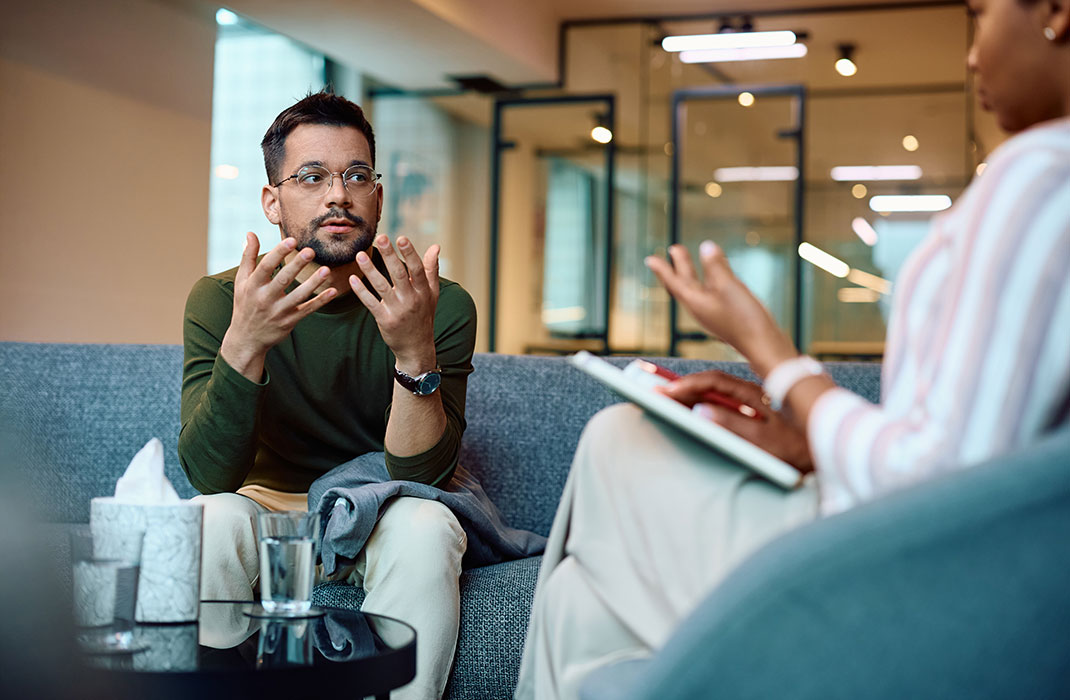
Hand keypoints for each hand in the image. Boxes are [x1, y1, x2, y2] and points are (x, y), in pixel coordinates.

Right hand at [220, 233, 336, 379]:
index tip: (292, 240)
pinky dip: (320, 301)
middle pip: (283, 280)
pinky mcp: (289, 322)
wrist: (246, 338)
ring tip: (326, 270)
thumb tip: (251, 233)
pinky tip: (333, 291)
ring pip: (298, 296)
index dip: (278, 253)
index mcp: (252, 286)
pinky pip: (307, 310)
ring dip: (313, 283)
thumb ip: (248, 257)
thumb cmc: (245, 304)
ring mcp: (278, 312)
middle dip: (296, 265)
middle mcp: (265, 299)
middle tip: (310, 251)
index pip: (265, 266)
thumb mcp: (241, 281)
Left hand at [350, 235, 439, 370]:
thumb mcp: (432, 294)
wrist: (416, 347)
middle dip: (389, 256)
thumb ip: (431, 269)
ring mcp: (398, 311)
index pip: (417, 270)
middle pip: (399, 275)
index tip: (401, 238)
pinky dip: (362, 291)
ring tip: (360, 255)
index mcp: (423, 292)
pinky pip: (371, 303)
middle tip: (380, 238)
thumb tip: (435, 246)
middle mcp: (411, 300)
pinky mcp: (385, 320)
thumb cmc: (424, 316)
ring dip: (370, 271)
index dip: (410, 254)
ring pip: (382, 287)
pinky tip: (353, 279)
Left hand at [645, 242, 796, 375]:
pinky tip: (716, 278)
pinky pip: (712, 294)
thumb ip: (716, 266)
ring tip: (690, 259)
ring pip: (698, 288)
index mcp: (695, 302)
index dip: (663, 269)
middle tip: (673, 249)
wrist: (764, 347)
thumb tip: (706, 246)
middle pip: (685, 284)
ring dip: (693, 272)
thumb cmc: (744, 319)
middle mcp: (701, 309)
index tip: (649, 259)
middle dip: (679, 266)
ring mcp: (714, 313)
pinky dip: (709, 281)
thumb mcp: (729, 286)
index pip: (674, 282)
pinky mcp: (727, 316)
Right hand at [659, 370, 813, 472]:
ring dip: (694, 395)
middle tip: (655, 389)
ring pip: (720, 393)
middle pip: (713, 384)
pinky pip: (729, 404)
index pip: (713, 383)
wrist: (839, 451)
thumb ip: (734, 426)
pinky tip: (696, 410)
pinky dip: (707, 404)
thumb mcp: (768, 443)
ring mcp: (760, 404)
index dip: (686, 386)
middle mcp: (758, 394)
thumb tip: (701, 410)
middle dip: (683, 387)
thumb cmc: (807, 448)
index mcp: (757, 395)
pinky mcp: (764, 416)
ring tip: (667, 399)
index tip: (663, 392)